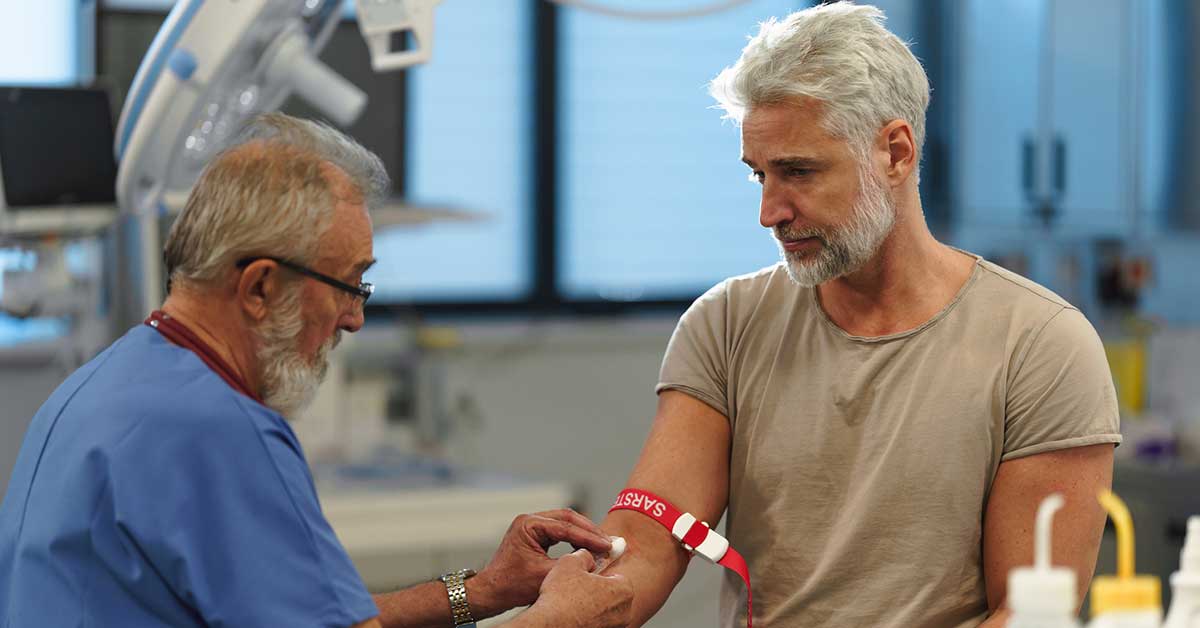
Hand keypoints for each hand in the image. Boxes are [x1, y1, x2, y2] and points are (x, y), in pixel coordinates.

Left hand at [471, 509, 613, 614]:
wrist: (493, 591)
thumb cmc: (513, 585)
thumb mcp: (546, 575)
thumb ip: (570, 563)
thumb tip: (595, 557)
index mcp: (529, 525)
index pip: (566, 528)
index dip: (589, 537)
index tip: (607, 545)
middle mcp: (530, 520)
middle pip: (567, 518)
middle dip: (589, 530)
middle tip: (608, 542)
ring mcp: (531, 525)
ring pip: (565, 522)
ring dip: (583, 532)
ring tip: (601, 543)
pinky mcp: (534, 534)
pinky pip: (559, 530)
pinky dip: (574, 537)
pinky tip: (587, 546)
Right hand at [523, 549, 632, 627]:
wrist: (550, 626)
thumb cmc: (561, 600)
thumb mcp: (570, 562)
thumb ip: (584, 555)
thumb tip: (586, 556)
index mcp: (623, 590)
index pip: (618, 576)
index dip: (601, 574)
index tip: (589, 574)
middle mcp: (623, 612)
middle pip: (613, 594)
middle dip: (598, 590)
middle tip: (578, 587)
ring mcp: (613, 627)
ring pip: (604, 611)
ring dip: (592, 605)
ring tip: (573, 601)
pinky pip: (596, 623)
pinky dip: (587, 619)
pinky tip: (572, 614)